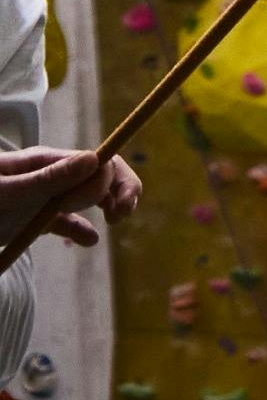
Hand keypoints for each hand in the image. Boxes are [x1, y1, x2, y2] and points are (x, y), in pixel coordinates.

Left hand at [0, 142, 131, 257]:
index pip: (96, 161)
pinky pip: (68, 222)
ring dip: (110, 204)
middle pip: (100, 174)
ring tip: (114, 221)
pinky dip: (82, 231)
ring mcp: (45, 198)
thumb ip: (47, 177)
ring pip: (89, 194)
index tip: (106, 207)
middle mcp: (51, 176)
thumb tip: (95, 159)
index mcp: (47, 162)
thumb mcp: (6, 191)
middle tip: (121, 214)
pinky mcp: (36, 219)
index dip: (109, 182)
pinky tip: (90, 240)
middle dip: (120, 190)